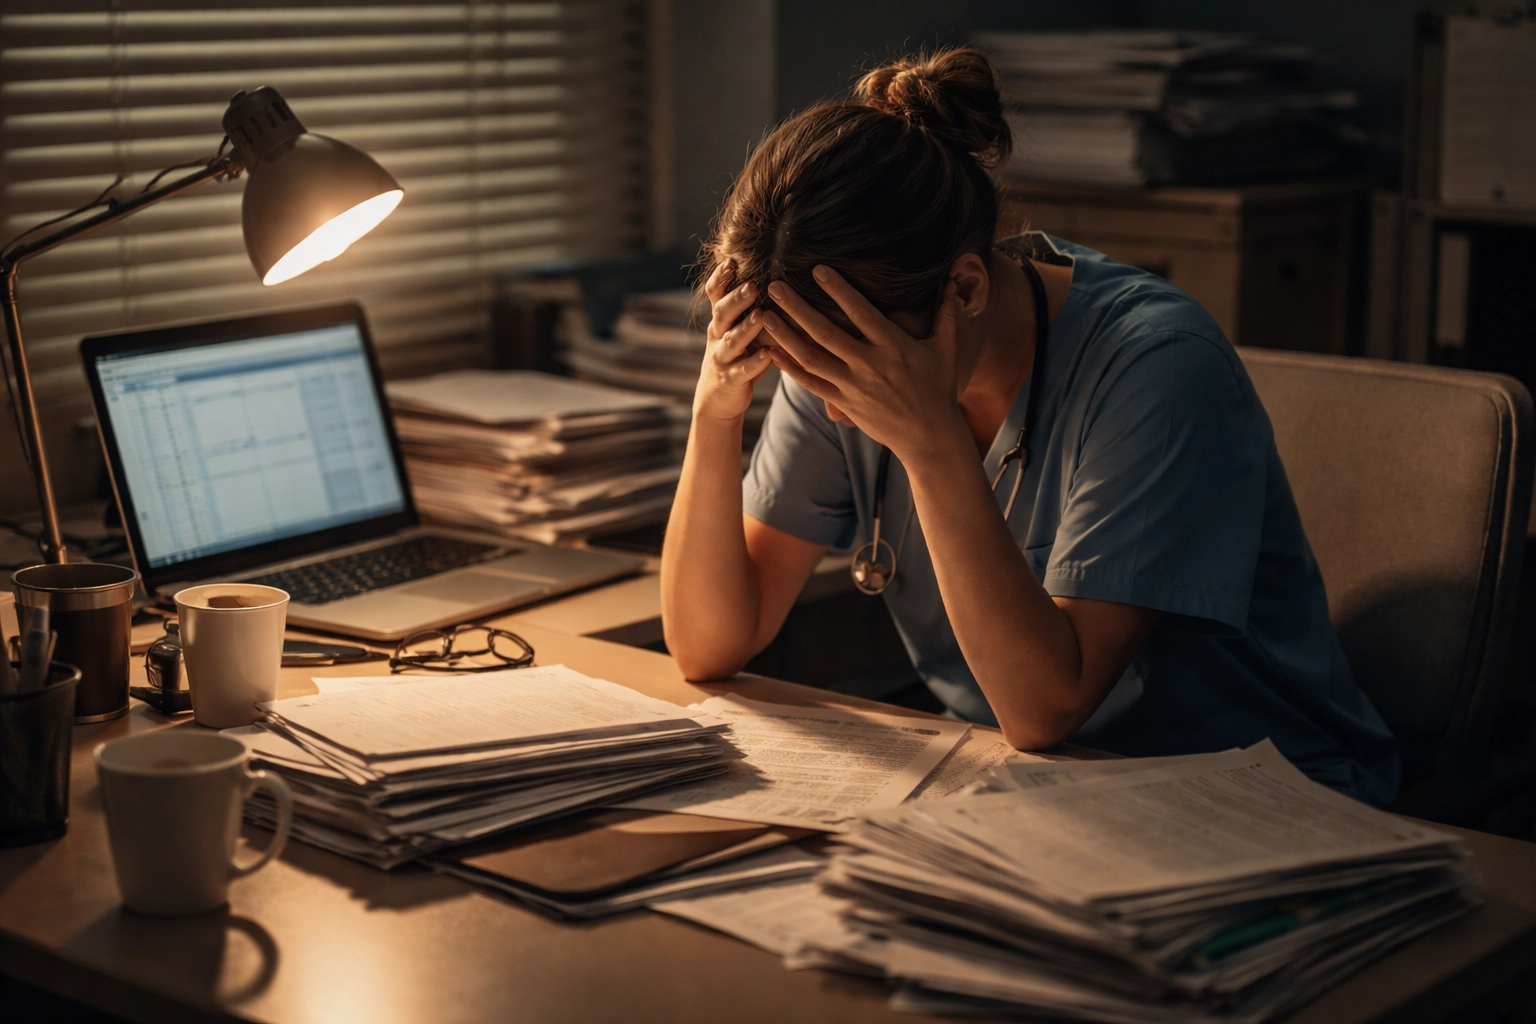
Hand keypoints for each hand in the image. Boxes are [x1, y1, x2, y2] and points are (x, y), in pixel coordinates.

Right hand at [693, 261, 773, 422]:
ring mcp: (722, 358)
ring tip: (760, 316)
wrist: (717, 399)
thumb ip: (752, 309)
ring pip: (732, 340)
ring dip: (746, 328)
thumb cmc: (738, 356)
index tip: (731, 260)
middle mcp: (717, 336)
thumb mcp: (739, 330)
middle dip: (736, 298)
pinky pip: (742, 370)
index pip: (715, 293)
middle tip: (752, 285)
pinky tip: (769, 354)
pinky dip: (756, 362)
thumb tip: (780, 279)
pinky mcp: (730, 380)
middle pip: (722, 312)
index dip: (720, 277)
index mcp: (720, 320)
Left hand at [761, 266, 967, 461]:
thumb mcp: (946, 350)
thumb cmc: (939, 390)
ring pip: (811, 357)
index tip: (818, 269)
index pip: (862, 313)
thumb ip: (947, 314)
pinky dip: (789, 367)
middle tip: (774, 285)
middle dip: (798, 308)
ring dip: (785, 335)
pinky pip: (810, 383)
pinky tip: (770, 351)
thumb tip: (953, 281)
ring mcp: (853, 386)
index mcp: (894, 347)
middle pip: (826, 332)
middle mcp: (869, 365)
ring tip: (763, 315)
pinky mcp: (843, 403)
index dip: (839, 290)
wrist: (929, 437)